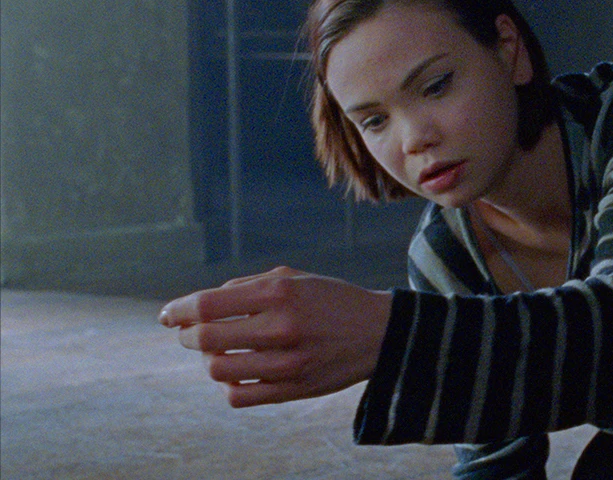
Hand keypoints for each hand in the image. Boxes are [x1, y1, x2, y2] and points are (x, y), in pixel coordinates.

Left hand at [159, 266, 392, 407]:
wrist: (381, 333)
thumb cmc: (332, 300)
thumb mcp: (295, 279)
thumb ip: (247, 286)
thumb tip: (200, 305)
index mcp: (280, 293)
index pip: (208, 305)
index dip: (178, 311)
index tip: (167, 316)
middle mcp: (283, 327)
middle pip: (207, 339)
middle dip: (188, 337)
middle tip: (189, 335)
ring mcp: (289, 362)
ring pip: (219, 371)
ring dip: (209, 362)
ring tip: (218, 354)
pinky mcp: (295, 389)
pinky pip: (240, 397)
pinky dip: (228, 387)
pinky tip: (236, 374)